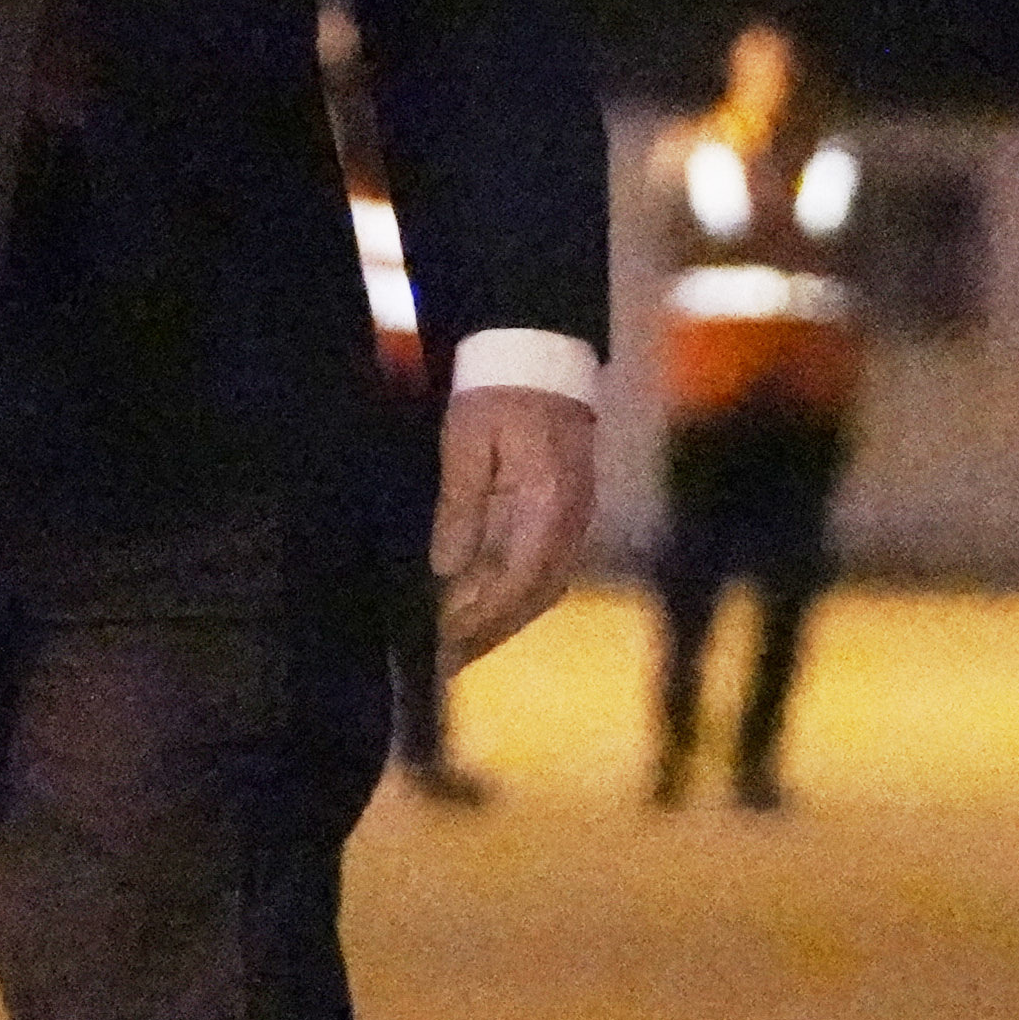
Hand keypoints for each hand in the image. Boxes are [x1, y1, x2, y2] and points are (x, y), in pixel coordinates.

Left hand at [429, 383, 595, 661]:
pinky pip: (545, 573)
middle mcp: (571, 520)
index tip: (443, 642)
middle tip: (444, 665)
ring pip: (542, 590)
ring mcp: (575, 520)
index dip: (481, 616)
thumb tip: (446, 569)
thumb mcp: (466, 442)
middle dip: (489, 632)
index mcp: (548, 501)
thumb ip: (460, 506)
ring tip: (458, 650)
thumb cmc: (497, 392)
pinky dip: (514, 599)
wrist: (541, 354)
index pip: (517, 578)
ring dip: (502, 622)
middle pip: (533, 595)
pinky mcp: (568, 516)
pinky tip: (483, 611)